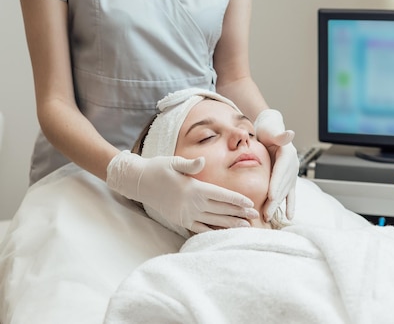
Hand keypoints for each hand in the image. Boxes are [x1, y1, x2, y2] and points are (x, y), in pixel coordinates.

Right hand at [107, 150, 258, 232]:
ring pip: (213, 220)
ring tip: (244, 226)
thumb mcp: (174, 162)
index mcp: (193, 188)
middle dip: (238, 213)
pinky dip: (212, 230)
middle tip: (254, 216)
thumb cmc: (158, 168)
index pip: (221, 195)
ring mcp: (185, 214)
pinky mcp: (179, 220)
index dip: (236, 200)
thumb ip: (190, 164)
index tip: (250, 203)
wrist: (139, 182)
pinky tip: (222, 232)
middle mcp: (191, 203)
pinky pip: (199, 228)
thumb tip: (202, 161)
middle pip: (220, 209)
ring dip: (229, 223)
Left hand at [255, 109, 298, 220]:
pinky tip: (289, 216)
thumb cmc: (268, 129)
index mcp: (287, 154)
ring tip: (268, 217)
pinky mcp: (288, 178)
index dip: (277, 184)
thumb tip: (290, 133)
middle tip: (266, 213)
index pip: (281, 172)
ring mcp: (291, 173)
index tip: (271, 196)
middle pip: (283, 185)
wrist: (270, 129)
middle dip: (275, 200)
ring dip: (277, 205)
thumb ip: (279, 135)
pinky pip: (289, 193)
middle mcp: (292, 165)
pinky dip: (289, 204)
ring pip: (284, 192)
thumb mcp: (271, 130)